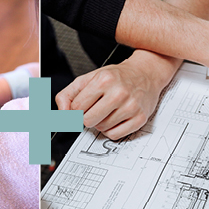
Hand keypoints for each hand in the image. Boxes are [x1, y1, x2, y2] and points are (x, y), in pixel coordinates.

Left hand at [56, 54, 174, 139]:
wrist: (146, 73)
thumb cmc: (117, 77)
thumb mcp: (88, 78)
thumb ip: (68, 94)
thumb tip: (62, 114)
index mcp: (104, 80)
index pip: (77, 108)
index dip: (77, 108)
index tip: (83, 104)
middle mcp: (119, 93)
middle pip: (88, 120)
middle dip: (88, 117)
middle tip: (95, 108)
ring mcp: (131, 106)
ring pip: (101, 128)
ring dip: (100, 123)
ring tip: (108, 110)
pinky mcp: (140, 118)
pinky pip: (115, 135)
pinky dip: (111, 130)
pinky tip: (115, 118)